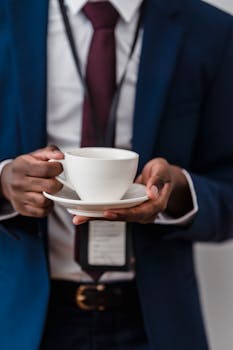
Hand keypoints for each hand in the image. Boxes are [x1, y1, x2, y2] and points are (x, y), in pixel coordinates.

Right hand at [0, 145, 63, 217]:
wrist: (7, 180)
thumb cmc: (25, 167)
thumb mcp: (35, 155)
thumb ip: (50, 152)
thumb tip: (61, 156)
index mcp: (22, 166)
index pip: (47, 169)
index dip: (58, 168)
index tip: (58, 168)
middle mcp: (18, 182)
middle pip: (49, 186)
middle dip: (57, 184)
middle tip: (56, 181)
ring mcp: (19, 197)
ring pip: (45, 201)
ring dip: (51, 196)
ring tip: (49, 190)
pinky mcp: (22, 209)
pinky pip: (42, 212)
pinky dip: (47, 207)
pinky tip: (45, 199)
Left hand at [73, 158, 191, 224]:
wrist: (162, 176)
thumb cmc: (163, 172)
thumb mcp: (162, 170)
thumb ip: (157, 180)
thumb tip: (151, 193)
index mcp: (155, 206)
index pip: (138, 213)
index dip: (123, 214)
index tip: (107, 212)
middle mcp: (143, 212)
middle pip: (122, 217)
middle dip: (101, 218)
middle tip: (82, 217)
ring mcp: (133, 211)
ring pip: (114, 215)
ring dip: (96, 216)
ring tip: (77, 217)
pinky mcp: (126, 207)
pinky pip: (112, 209)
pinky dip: (98, 210)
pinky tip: (83, 209)